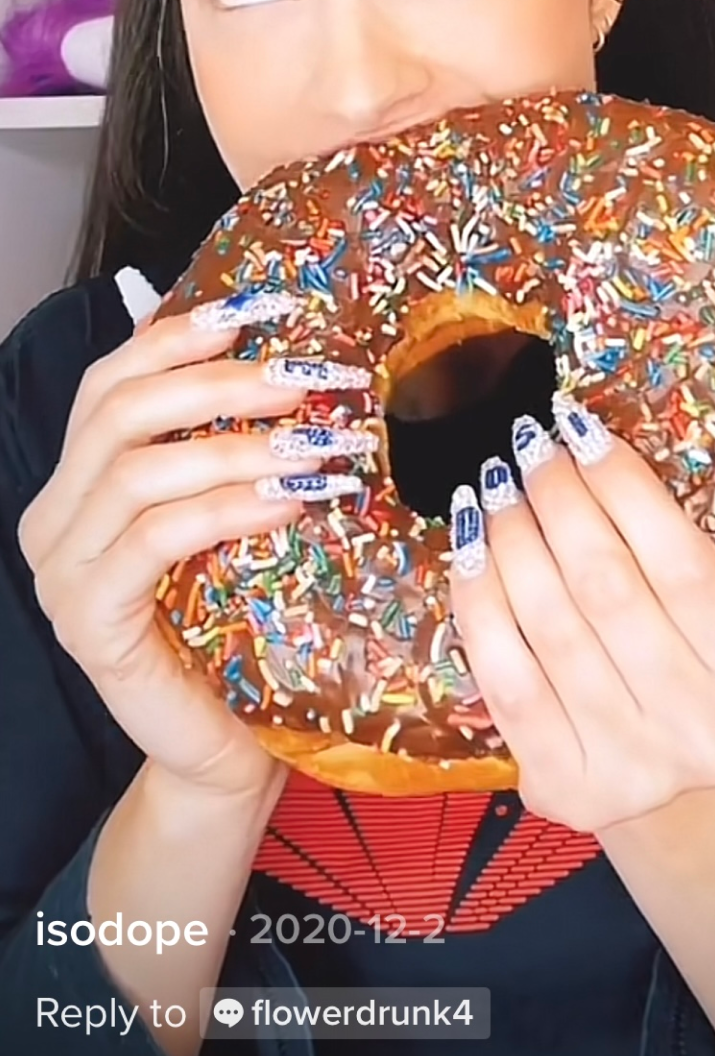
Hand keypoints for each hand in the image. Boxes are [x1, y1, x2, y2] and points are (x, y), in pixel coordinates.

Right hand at [18, 307, 330, 799]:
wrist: (229, 746)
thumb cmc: (240, 628)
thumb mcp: (236, 518)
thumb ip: (230, 448)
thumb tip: (289, 354)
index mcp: (79, 483)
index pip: (112, 382)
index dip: (180, 337)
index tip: (262, 309)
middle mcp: (54, 520)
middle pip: (122, 413)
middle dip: (219, 383)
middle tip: (308, 378)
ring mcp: (63, 574)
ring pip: (139, 471)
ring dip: (237, 445)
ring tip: (319, 443)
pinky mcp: (90, 623)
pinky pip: (156, 539)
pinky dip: (228, 508)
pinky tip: (291, 498)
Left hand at [448, 398, 714, 832]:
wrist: (677, 798)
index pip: (686, 568)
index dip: (626, 492)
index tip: (583, 430)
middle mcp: (701, 732)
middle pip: (607, 589)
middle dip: (559, 501)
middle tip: (530, 446)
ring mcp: (629, 768)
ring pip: (549, 627)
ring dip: (512, 540)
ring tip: (495, 484)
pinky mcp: (560, 788)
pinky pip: (504, 679)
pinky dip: (479, 604)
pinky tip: (469, 550)